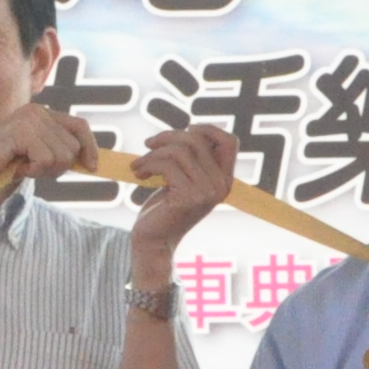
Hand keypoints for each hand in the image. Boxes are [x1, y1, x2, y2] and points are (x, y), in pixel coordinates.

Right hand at [0, 100, 101, 201]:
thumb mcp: (31, 156)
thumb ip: (55, 153)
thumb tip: (88, 162)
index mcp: (40, 114)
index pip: (79, 126)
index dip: (90, 147)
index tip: (93, 166)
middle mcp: (38, 111)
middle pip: (73, 147)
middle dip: (57, 168)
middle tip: (31, 169)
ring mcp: (30, 119)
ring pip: (62, 156)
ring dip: (43, 171)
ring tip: (21, 166)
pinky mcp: (22, 131)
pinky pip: (45, 160)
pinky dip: (32, 171)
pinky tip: (14, 166)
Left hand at [126, 120, 241, 254]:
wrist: (154, 240)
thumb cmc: (165, 207)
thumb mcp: (183, 179)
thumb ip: (192, 158)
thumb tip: (189, 129)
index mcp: (224, 179)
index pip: (229, 142)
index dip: (208, 129)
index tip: (185, 128)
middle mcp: (221, 185)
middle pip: (197, 140)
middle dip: (168, 137)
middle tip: (148, 145)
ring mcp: (206, 192)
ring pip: (179, 151)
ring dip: (152, 153)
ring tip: (139, 165)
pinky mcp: (188, 197)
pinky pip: (166, 165)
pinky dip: (147, 164)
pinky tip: (139, 173)